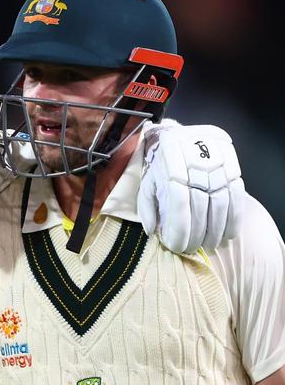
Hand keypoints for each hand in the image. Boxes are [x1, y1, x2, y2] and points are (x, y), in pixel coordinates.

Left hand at [138, 124, 244, 253]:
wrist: (178, 134)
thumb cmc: (160, 163)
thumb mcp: (147, 181)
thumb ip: (146, 206)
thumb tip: (152, 232)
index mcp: (170, 166)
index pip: (179, 203)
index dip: (181, 228)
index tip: (178, 246)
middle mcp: (195, 162)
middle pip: (200, 205)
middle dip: (198, 233)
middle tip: (194, 249)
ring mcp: (217, 162)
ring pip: (221, 202)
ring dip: (217, 229)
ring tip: (210, 245)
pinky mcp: (232, 163)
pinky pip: (238, 195)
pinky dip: (235, 218)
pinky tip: (228, 234)